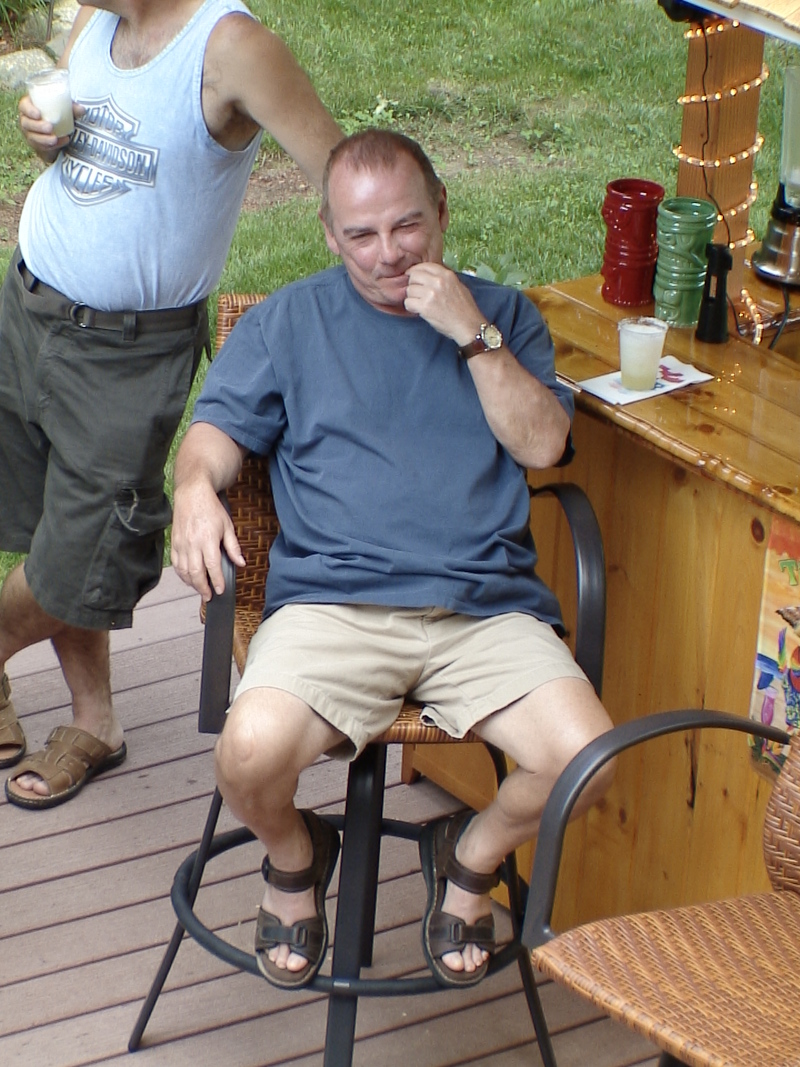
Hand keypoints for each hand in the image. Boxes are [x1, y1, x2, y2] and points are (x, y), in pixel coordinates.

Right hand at [19, 96, 82, 160]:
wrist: (60, 133)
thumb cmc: (59, 115)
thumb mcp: (66, 110)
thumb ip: (73, 109)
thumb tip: (82, 109)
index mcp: (30, 107)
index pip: (24, 106)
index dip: (29, 110)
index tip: (38, 114)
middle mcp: (27, 120)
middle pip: (26, 123)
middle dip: (37, 126)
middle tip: (49, 127)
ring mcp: (30, 133)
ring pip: (32, 137)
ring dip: (43, 138)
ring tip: (54, 139)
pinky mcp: (36, 145)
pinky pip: (41, 147)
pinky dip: (51, 146)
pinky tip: (60, 142)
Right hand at [171, 481, 245, 601]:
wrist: (192, 494)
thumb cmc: (211, 508)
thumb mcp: (227, 526)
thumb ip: (233, 547)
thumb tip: (241, 563)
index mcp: (208, 540)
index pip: (212, 566)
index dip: (217, 581)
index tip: (221, 590)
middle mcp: (192, 544)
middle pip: (196, 572)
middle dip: (203, 587)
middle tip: (209, 596)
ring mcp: (181, 544)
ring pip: (184, 571)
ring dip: (192, 583)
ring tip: (200, 589)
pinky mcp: (173, 543)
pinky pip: (176, 564)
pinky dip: (182, 574)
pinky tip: (188, 578)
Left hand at [404, 262, 484, 346]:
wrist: (468, 325)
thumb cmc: (465, 309)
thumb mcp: (458, 286)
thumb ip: (444, 279)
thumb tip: (430, 277)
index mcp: (447, 275)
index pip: (424, 265)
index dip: (415, 271)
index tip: (411, 275)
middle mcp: (438, 281)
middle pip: (414, 276)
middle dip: (413, 284)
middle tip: (416, 293)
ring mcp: (431, 293)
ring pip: (409, 290)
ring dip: (412, 297)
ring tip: (419, 303)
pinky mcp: (425, 307)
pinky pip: (408, 302)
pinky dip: (410, 307)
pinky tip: (417, 310)